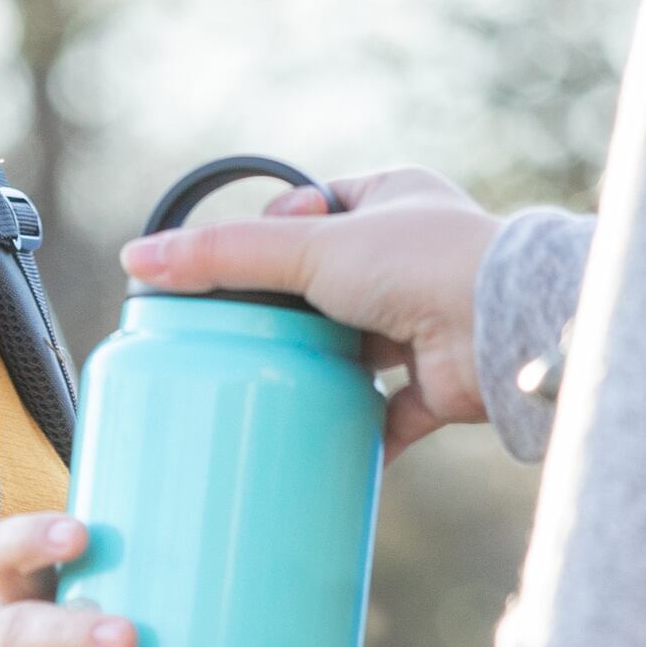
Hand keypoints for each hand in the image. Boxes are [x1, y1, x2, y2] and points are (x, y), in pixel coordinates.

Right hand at [124, 168, 501, 448]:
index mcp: (392, 198)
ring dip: (316, 367)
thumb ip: (226, 256)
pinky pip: (387, 413)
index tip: (225, 265)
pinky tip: (311, 447)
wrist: (507, 331)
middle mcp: (413, 256)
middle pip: (327, 282)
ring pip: (355, 346)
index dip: (269, 232)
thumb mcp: (311, 248)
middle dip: (285, 309)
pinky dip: (354, 431)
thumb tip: (138, 258)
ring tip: (257, 386)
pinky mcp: (439, 382)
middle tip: (229, 334)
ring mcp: (427, 320)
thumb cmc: (424, 264)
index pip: (314, 206)